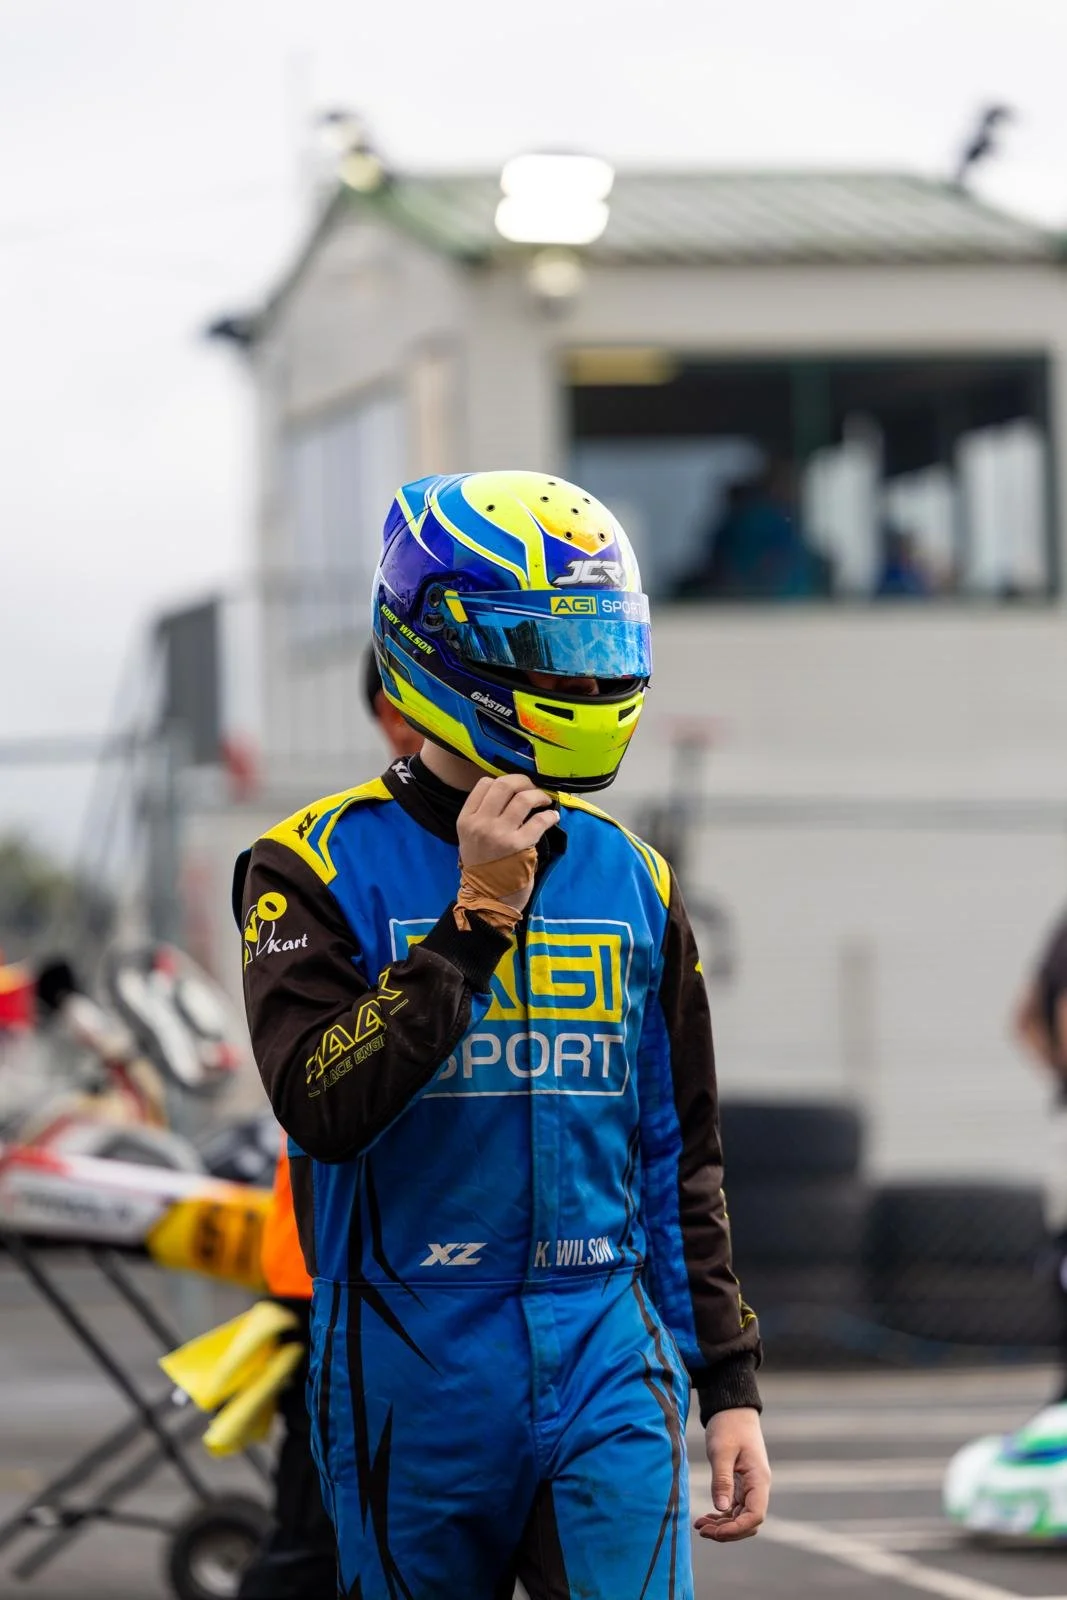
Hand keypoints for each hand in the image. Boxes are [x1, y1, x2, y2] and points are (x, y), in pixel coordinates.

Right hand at [457, 775, 558, 911]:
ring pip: (523, 798)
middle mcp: (480, 823)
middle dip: (523, 781)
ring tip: (545, 801)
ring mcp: (499, 834)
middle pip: (504, 785)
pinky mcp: (518, 845)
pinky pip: (538, 821)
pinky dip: (549, 816)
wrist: (487, 898)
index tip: (515, 788)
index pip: (484, 784)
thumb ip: (482, 815)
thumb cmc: (483, 868)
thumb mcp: (470, 838)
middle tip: (533, 788)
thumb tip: (510, 793)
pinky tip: (552, 817)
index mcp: (466, 820)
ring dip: (539, 796)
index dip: (503, 781)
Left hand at [694, 1407, 769, 1542]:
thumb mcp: (722, 1451)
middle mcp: (758, 1487)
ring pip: (740, 1518)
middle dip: (727, 1531)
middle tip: (702, 1530)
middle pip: (748, 1522)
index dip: (737, 1529)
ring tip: (700, 1526)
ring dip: (723, 1526)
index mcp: (759, 1480)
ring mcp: (750, 1487)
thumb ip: (722, 1479)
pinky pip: (734, 1509)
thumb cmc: (729, 1426)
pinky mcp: (741, 1485)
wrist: (733, 1410)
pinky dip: (722, 1516)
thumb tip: (722, 1508)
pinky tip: (706, 1518)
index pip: (755, 1515)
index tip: (715, 1532)